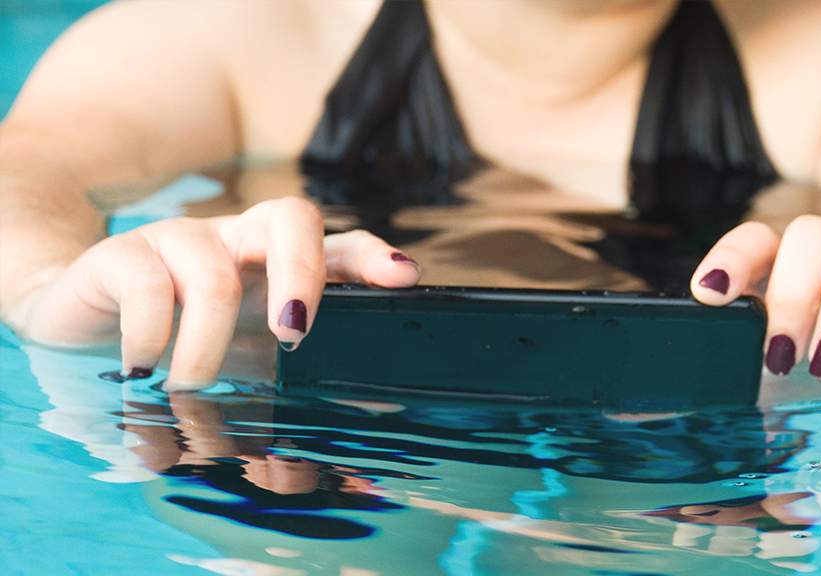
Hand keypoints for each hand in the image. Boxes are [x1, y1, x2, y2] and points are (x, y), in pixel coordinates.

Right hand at [9, 197, 419, 387]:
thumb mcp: (238, 365)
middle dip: (301, 273)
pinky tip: (142, 370)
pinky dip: (150, 339)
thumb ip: (276, 401)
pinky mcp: (125, 253)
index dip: (373, 257)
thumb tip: (319, 478)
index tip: (403, 279)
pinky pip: (147, 287)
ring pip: (213, 275)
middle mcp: (239, 238)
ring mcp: (183, 239)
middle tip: (292, 336)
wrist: (82, 320)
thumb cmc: (182, 343)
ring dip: (206, 346)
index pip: (338, 245)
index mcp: (276, 263)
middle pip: (290, 217)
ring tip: (192, 391)